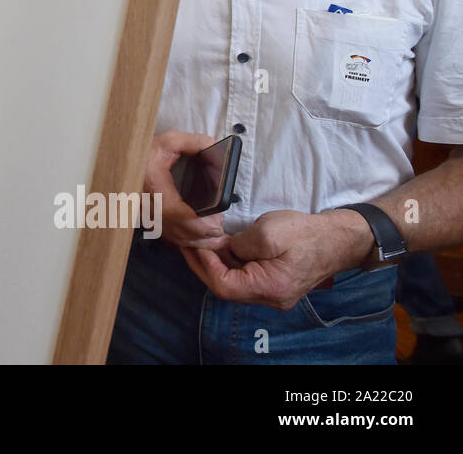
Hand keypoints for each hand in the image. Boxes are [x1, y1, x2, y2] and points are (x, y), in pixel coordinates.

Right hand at [146, 130, 227, 249]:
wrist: (120, 157)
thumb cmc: (148, 148)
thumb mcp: (171, 139)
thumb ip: (196, 143)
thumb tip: (217, 151)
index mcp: (151, 179)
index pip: (170, 209)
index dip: (194, 222)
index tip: (216, 224)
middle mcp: (143, 199)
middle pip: (171, 227)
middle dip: (198, 235)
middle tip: (220, 232)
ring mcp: (141, 210)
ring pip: (167, 234)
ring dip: (192, 241)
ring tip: (215, 239)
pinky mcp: (142, 216)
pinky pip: (162, 234)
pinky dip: (180, 240)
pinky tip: (196, 240)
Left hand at [181, 209, 373, 309]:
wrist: (338, 238)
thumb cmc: (306, 233)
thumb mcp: (269, 232)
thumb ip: (240, 244)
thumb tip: (220, 247)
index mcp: (270, 288)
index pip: (223, 286)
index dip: (204, 264)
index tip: (196, 243)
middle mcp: (271, 297)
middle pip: (225, 287)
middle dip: (205, 264)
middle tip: (191, 242)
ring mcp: (273, 292)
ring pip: (233, 282)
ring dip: (217, 262)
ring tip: (204, 241)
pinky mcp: (274, 283)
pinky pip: (244, 277)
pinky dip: (230, 262)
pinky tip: (223, 246)